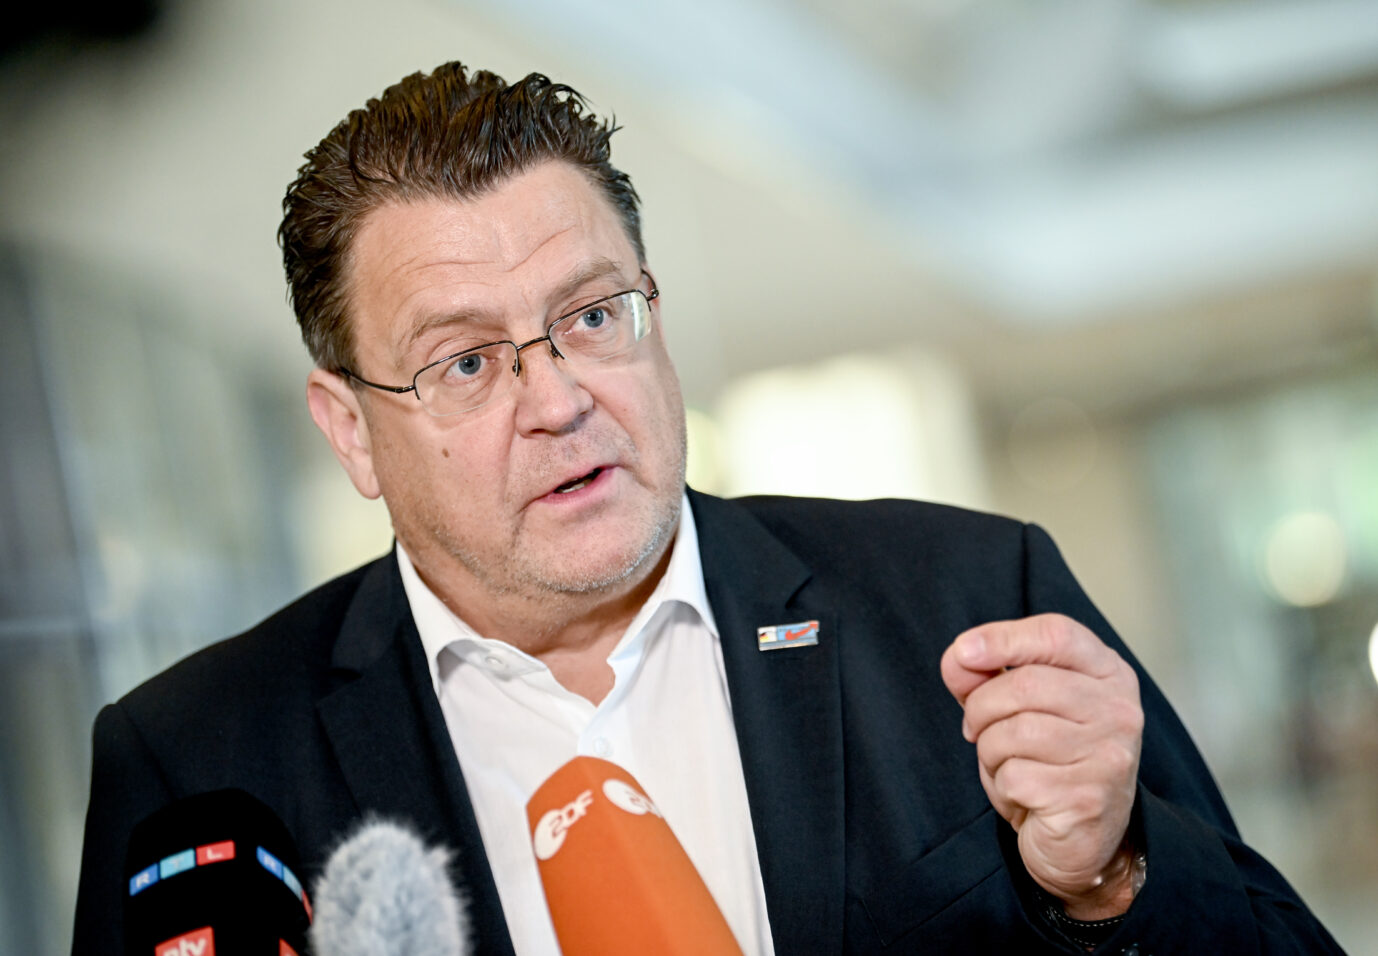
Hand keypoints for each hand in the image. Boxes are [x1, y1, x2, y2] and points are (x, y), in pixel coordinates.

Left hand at [940, 613, 1142, 918]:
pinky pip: (1014, 776)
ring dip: (989, 750)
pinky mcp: (1087, 799)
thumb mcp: (1022, 707)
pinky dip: (1001, 785)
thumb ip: (988, 675)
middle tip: (976, 729)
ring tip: (1007, 764)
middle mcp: (1118, 710)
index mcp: (1108, 674)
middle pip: (1023, 684)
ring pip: (1013, 731)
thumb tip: (959, 658)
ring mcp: (1109, 755)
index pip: (1057, 635)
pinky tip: (1023, 794)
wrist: (1082, 841)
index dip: (1003, 637)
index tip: (963, 651)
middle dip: (980, 707)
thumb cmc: (1049, 762)